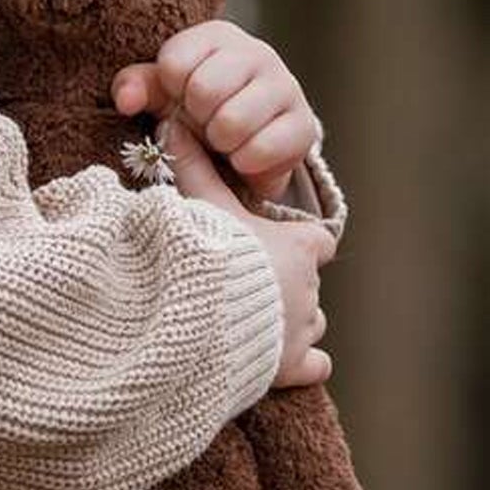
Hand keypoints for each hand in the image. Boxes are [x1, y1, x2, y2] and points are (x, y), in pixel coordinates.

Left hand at [112, 20, 319, 204]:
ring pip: (232, 122)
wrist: (249, 142)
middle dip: (196, 118)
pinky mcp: (304, 124)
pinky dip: (245, 162)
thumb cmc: (197, 109)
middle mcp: (258, 52)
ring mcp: (286, 86)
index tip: (180, 98)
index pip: (174, 63)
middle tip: (205, 123)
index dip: (170, 91)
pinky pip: (261, 149)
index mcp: (217, 36)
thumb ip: (135, 87)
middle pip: (203, 90)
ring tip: (224, 139)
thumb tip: (125, 100)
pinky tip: (245, 155)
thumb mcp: (161, 94)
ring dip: (220, 143)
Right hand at [154, 111, 334, 388]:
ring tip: (254, 325)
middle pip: (308, 285)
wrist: (199, 319)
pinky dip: (304, 364)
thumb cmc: (206, 257)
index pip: (319, 242)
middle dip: (285, 287)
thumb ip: (192, 168)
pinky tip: (279, 361)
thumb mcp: (201, 208)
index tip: (280, 247)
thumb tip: (170, 123)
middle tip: (247, 288)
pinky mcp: (293, 366)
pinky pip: (315, 365)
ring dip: (290, 324)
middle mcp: (309, 289)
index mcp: (299, 248)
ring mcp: (303, 329)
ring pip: (311, 323)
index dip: (303, 245)